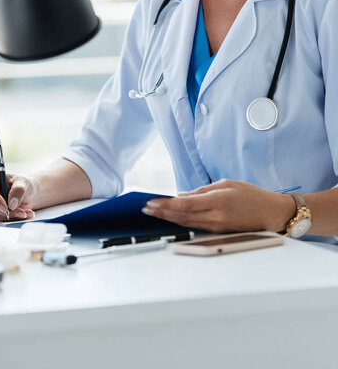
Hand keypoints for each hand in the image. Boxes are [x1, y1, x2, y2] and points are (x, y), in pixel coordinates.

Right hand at [0, 169, 37, 221]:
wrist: (25, 193)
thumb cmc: (22, 183)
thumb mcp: (24, 182)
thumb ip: (18, 190)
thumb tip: (11, 204)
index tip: (6, 207)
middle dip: (6, 211)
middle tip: (22, 212)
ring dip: (11, 216)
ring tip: (26, 212)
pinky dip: (12, 218)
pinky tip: (22, 214)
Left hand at [142, 179, 295, 232]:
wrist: (271, 213)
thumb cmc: (252, 195)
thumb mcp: (227, 184)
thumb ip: (203, 190)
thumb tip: (182, 195)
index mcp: (218, 201)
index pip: (185, 204)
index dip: (165, 205)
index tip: (151, 202)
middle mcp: (216, 216)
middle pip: (182, 216)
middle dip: (161, 213)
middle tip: (145, 209)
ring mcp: (217, 226)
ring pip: (186, 223)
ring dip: (168, 218)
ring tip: (153, 213)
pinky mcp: (218, 232)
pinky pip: (195, 226)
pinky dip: (181, 221)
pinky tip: (171, 217)